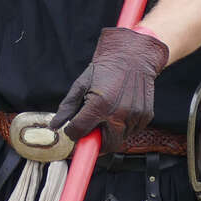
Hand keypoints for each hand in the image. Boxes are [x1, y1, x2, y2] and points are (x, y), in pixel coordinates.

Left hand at [53, 26, 169, 154]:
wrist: (132, 55)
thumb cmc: (105, 69)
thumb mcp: (81, 84)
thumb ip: (67, 107)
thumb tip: (55, 125)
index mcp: (99, 105)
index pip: (79, 132)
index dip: (73, 132)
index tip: (73, 129)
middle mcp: (119, 114)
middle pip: (104, 144)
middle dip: (95, 141)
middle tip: (91, 131)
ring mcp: (134, 116)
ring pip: (119, 139)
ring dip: (111, 134)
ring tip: (107, 115)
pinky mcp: (146, 116)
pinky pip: (132, 131)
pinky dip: (124, 127)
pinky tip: (120, 112)